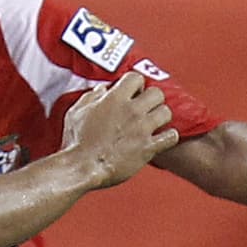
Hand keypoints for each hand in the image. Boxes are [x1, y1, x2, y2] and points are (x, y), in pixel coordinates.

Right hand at [62, 72, 179, 188]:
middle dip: (152, 99)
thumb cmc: (76, 142)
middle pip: (157, 93)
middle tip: (145, 108)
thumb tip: (102, 90)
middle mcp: (132, 111)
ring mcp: (142, 130)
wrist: (81, 168)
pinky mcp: (148, 148)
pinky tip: (161, 139)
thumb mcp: (76, 113)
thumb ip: (91, 97)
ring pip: (166, 112)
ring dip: (160, 117)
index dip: (135, 85)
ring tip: (153, 123)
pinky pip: (171, 137)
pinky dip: (168, 137)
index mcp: (115, 99)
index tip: (132, 93)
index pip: (136, 77)